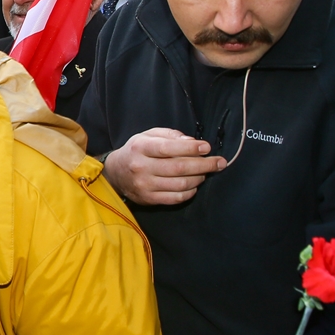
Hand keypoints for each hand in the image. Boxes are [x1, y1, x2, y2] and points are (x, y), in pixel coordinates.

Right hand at [102, 128, 225, 205]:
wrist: (115, 173)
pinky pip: (176, 198)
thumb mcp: (148, 135)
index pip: (169, 148)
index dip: (191, 148)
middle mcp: (141, 167)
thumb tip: (193, 142)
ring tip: (205, 172)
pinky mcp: (148, 199)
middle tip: (219, 162)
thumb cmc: (137, 151)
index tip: (207, 147)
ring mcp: (144, 185)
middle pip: (179, 168)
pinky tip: (194, 184)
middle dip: (204, 165)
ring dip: (199, 178)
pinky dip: (190, 191)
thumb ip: (170, 135)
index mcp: (140, 148)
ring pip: (180, 184)